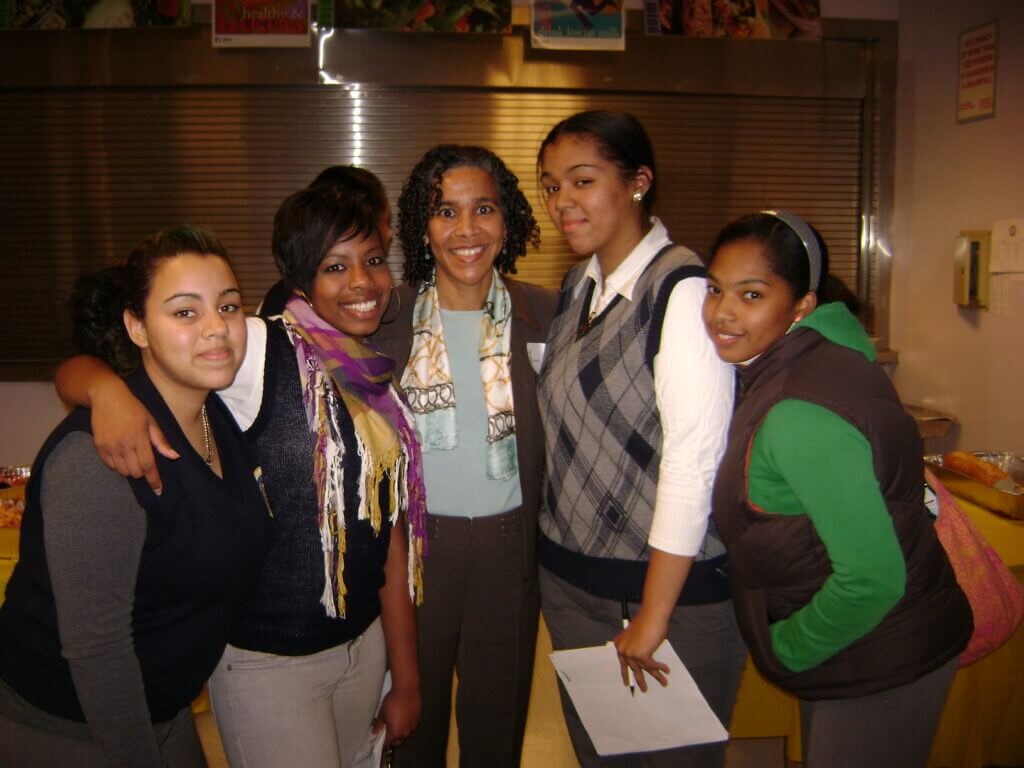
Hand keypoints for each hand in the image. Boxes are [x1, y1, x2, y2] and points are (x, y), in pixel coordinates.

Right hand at [91, 377, 177, 494]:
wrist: (107, 397)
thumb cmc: (133, 408)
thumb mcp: (151, 421)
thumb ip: (160, 441)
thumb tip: (174, 457)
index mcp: (140, 439)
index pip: (148, 466)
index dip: (154, 480)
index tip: (158, 490)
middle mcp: (124, 445)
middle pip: (135, 472)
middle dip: (142, 472)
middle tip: (144, 460)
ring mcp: (110, 447)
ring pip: (122, 471)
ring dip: (130, 469)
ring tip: (132, 455)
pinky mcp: (99, 446)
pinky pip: (110, 465)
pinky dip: (117, 465)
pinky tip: (121, 454)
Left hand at [372, 683, 420, 747]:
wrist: (406, 690)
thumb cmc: (392, 702)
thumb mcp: (382, 713)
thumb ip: (378, 725)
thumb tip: (375, 731)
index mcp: (395, 733)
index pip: (387, 743)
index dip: (383, 742)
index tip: (380, 738)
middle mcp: (405, 733)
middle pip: (398, 741)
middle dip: (392, 738)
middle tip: (388, 730)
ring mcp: (413, 727)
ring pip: (405, 734)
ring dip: (401, 732)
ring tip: (397, 722)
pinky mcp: (418, 720)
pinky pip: (411, 726)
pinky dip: (407, 725)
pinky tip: (404, 716)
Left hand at [614, 610, 670, 691]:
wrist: (653, 614)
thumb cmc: (648, 621)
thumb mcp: (640, 637)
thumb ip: (639, 648)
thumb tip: (646, 662)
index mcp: (619, 643)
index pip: (622, 662)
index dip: (626, 673)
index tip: (627, 683)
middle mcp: (622, 649)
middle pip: (633, 668)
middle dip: (639, 679)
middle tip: (643, 689)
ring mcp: (630, 653)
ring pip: (645, 668)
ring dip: (656, 676)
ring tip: (664, 683)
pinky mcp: (641, 655)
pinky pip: (652, 665)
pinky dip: (660, 668)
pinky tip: (667, 670)